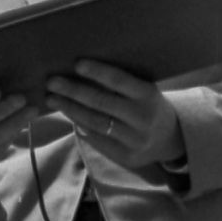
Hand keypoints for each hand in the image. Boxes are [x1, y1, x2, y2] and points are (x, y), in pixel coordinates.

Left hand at [44, 60, 187, 173]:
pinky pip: (96, 139)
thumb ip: (121, 82)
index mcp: (149, 96)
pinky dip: (79, 124)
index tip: (76, 63)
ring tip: (52, 98)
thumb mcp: (144, 90)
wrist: (170, 138)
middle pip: (101, 103)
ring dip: (70, 109)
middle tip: (51, 82)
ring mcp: (134, 141)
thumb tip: (81, 68)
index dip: (97, 72)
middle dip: (73, 91)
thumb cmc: (149, 104)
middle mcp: (142, 119)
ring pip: (94, 122)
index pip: (120, 81)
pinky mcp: (125, 157)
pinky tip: (67, 114)